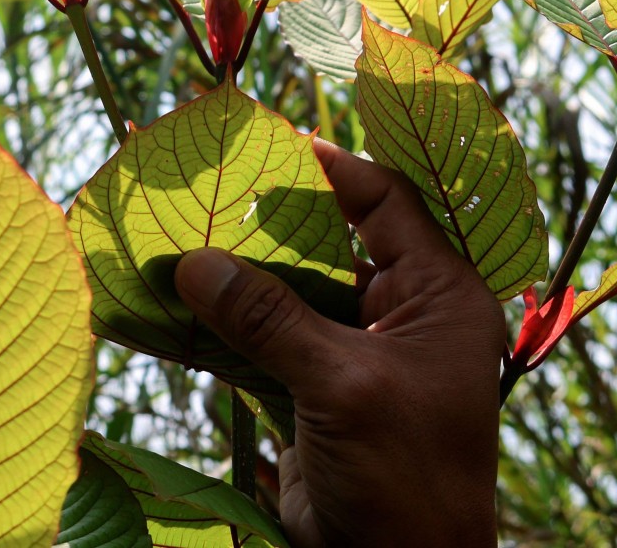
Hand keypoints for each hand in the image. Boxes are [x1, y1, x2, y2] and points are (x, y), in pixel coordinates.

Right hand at [175, 141, 502, 547]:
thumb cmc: (402, 474)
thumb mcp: (342, 385)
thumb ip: (271, 319)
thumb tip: (194, 262)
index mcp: (436, 297)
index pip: (387, 205)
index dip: (335, 169)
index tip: (275, 142)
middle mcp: (398, 315)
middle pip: (329, 245)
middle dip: (271, 222)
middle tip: (213, 189)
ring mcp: (351, 351)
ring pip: (289, 293)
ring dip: (239, 275)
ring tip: (183, 238)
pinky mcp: (311, 387)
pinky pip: (264, 339)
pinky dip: (225, 324)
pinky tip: (180, 304)